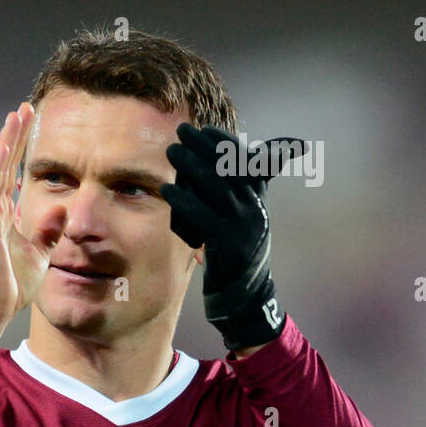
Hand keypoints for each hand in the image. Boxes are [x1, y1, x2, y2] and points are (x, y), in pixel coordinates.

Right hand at [0, 102, 61, 343]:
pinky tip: (8, 139)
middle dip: (15, 136)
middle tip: (25, 109)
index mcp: (1, 217)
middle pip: (4, 164)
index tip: (29, 130)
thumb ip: (49, 230)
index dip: (21, 153)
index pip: (12, 176)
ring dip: (9, 138)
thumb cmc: (9, 286)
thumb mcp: (40, 254)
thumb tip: (62, 207)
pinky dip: (1, 159)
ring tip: (18, 113)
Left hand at [161, 124, 300, 350]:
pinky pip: (205, 218)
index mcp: (258, 199)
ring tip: (172, 151)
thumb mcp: (235, 218)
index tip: (205, 129)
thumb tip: (215, 162)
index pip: (246, 161)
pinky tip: (167, 189)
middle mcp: (256, 209)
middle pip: (231, 169)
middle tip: (182, 131)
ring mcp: (245, 228)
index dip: (225, 143)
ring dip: (193, 166)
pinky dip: (185, 201)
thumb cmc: (232, 252)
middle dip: (206, 147)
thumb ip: (230, 192)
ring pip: (218, 189)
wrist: (244, 297)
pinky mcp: (230, 247)